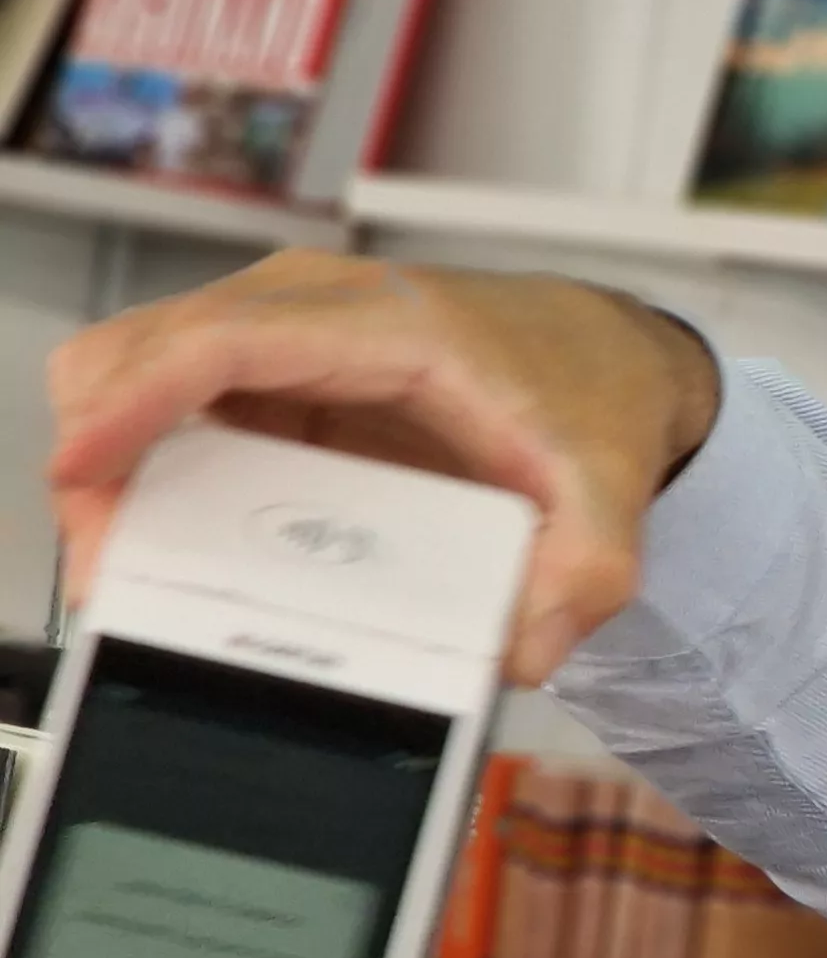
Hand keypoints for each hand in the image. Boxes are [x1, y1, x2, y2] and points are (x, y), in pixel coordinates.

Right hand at [44, 251, 722, 684]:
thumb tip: (521, 650)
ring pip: (136, 371)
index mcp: (391, 324)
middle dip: (100, 449)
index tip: (83, 470)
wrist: (612, 358)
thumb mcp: (612, 500)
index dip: (134, 402)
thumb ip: (584, 580)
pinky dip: (141, 459)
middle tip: (112, 561)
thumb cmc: (594, 400)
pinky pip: (170, 401)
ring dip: (110, 460)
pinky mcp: (273, 370)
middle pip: (144, 350)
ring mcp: (284, 332)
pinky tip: (164, 533)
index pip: (222, 342)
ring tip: (130, 561)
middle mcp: (317, 307)